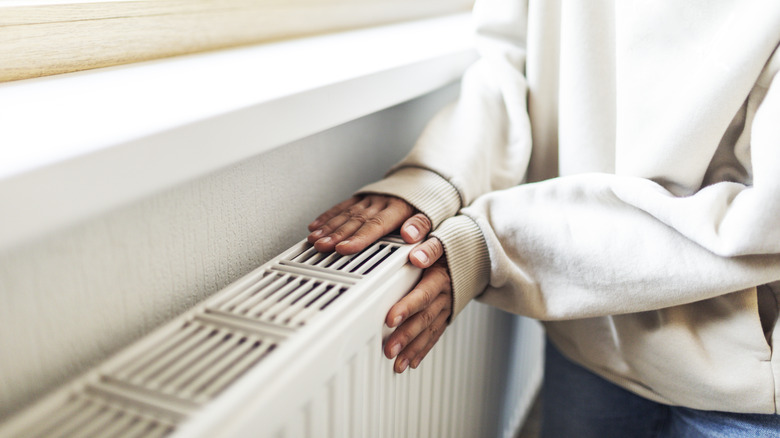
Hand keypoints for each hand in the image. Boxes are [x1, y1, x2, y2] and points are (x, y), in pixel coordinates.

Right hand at [308, 195, 430, 253]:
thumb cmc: (427, 202)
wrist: (423, 177)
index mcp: (398, 208)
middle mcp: (380, 202)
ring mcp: (369, 198)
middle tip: (322, 246)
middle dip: (336, 235)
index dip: (359, 238)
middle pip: (355, 221)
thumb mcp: (433, 214)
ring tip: (314, 239)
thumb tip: (410, 235)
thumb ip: (421, 225)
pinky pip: (342, 206)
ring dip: (328, 227)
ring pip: (346, 213)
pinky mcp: (362, 196)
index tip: (344, 248)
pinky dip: (328, 216)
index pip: (375, 225)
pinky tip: (316, 225)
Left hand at [384, 238, 450, 372]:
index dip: (407, 306)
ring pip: (429, 330)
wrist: (477, 252)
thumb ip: (428, 244)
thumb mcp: (441, 237)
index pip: (423, 293)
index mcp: (441, 274)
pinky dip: (422, 350)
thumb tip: (416, 252)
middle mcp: (445, 293)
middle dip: (406, 334)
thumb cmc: (450, 244)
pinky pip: (435, 335)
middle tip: (389, 348)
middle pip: (425, 317)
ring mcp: (447, 306)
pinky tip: (410, 362)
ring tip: (396, 362)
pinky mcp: (446, 315)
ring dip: (412, 348)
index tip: (390, 318)